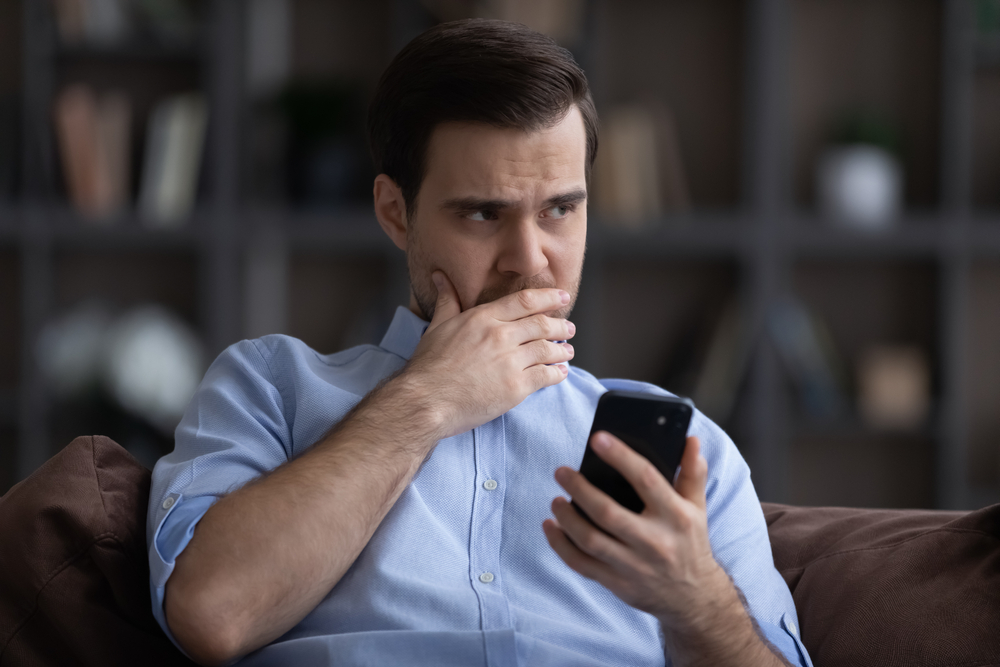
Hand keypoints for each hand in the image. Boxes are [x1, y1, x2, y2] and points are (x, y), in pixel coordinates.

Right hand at [403, 271, 575, 439]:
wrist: (425, 401)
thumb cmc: (428, 366)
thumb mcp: (437, 326)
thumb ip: (447, 301)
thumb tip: (440, 276)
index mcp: (483, 318)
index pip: (525, 301)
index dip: (548, 298)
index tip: (562, 297)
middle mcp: (500, 336)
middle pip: (542, 324)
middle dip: (560, 325)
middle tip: (569, 328)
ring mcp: (510, 362)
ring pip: (548, 349)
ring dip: (562, 349)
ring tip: (568, 351)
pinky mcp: (516, 388)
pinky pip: (546, 375)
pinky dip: (558, 373)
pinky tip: (560, 372)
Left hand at [543, 432, 732, 631]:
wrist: (694, 598)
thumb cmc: (690, 543)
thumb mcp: (697, 508)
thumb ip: (692, 473)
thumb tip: (690, 440)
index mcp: (676, 516)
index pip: (646, 479)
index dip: (621, 457)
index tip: (598, 439)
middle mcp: (654, 541)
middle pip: (608, 512)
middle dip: (580, 490)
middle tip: (562, 472)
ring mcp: (634, 566)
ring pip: (590, 540)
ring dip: (567, 518)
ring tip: (556, 500)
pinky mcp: (618, 584)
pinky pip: (582, 564)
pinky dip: (561, 546)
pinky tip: (551, 527)